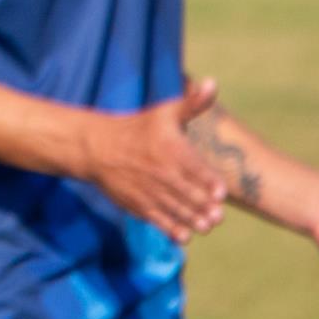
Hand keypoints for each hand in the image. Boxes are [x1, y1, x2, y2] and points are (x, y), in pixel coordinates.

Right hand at [80, 77, 226, 243]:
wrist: (98, 147)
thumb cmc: (138, 128)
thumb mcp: (165, 112)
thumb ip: (193, 103)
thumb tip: (214, 84)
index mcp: (171, 149)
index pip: (197, 170)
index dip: (211, 184)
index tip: (220, 193)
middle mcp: (162, 172)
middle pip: (190, 195)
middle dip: (206, 208)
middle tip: (217, 216)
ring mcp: (150, 190)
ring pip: (177, 211)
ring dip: (194, 221)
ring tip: (206, 225)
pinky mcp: (139, 205)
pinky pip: (159, 221)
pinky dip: (173, 230)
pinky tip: (185, 235)